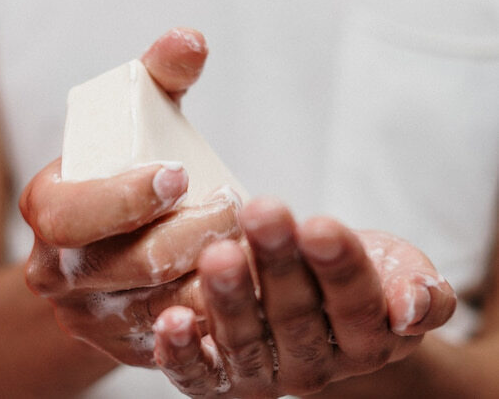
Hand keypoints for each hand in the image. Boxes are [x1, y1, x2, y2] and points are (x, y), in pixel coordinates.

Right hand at [20, 29, 241, 365]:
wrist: (102, 247)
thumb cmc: (122, 174)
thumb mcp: (134, 120)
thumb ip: (158, 76)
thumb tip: (191, 41)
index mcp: (46, 212)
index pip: (71, 216)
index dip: (123, 199)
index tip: (179, 174)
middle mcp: (57, 273)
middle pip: (128, 265)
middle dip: (190, 235)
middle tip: (236, 207)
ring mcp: (90, 317)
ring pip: (159, 307)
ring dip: (213, 275)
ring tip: (252, 242)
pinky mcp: (125, 347)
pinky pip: (178, 340)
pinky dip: (216, 314)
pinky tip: (247, 286)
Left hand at [152, 197, 456, 396]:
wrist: (318, 295)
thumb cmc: (358, 272)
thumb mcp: (402, 272)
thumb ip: (422, 292)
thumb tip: (411, 306)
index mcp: (365, 340)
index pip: (354, 303)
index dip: (338, 266)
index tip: (320, 225)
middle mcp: (313, 365)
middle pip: (295, 317)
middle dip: (278, 264)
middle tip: (263, 215)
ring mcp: (264, 374)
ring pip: (246, 342)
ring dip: (230, 299)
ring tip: (219, 255)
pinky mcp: (219, 379)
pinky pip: (199, 375)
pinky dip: (182, 352)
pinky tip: (170, 320)